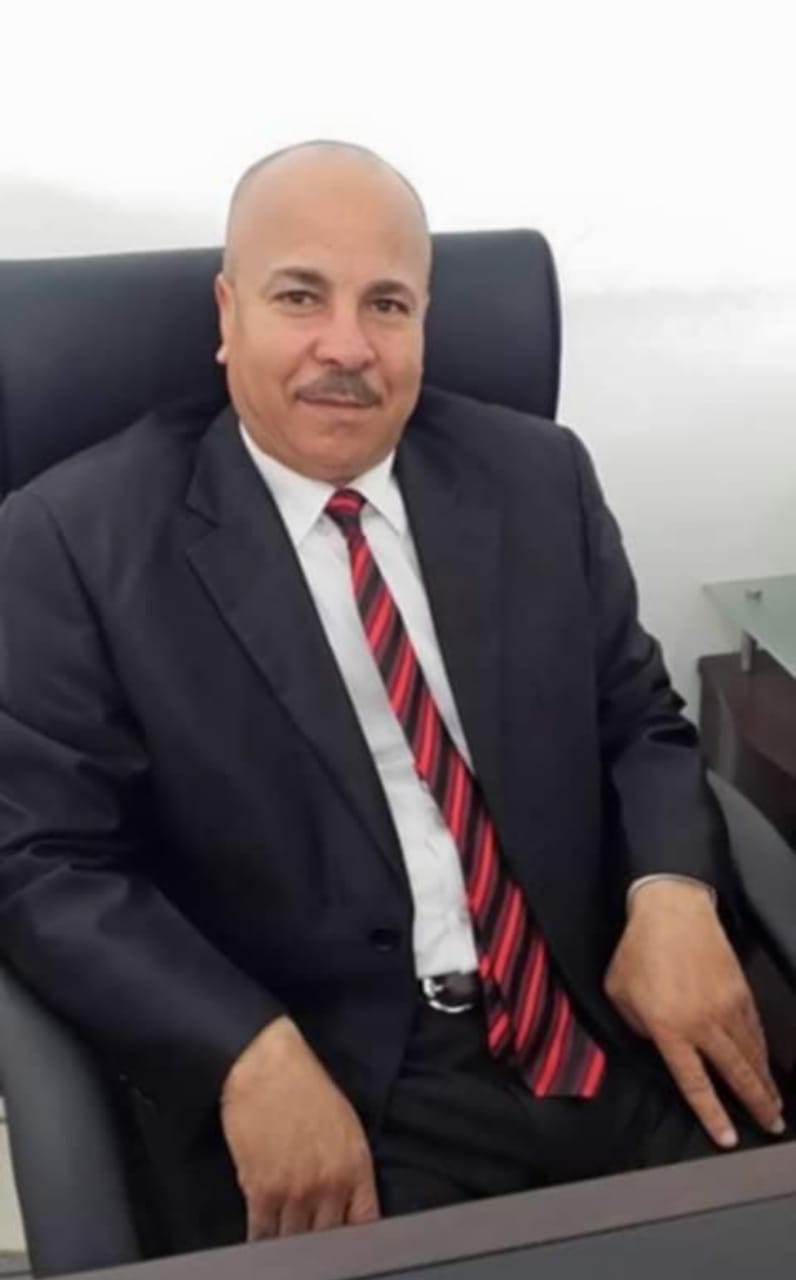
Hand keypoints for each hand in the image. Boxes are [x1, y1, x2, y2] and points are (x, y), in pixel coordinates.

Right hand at [221, 1016, 379, 1239]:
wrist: (266, 1067)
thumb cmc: (303, 1087)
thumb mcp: (345, 1124)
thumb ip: (350, 1168)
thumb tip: (349, 1202)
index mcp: (355, 1165)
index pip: (364, 1223)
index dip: (353, 1236)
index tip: (343, 1239)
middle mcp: (330, 1182)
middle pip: (328, 1237)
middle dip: (319, 1237)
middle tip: (309, 1235)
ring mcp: (296, 1190)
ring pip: (296, 1240)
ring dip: (290, 1239)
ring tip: (285, 1235)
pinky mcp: (262, 1191)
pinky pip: (263, 1233)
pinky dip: (262, 1237)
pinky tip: (263, 1232)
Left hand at [605, 879, 784, 1147]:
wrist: (672, 910)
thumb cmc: (638, 949)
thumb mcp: (619, 993)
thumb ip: (637, 1025)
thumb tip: (657, 1041)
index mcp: (670, 1029)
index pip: (695, 1083)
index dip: (712, 1114)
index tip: (728, 1137)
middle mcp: (703, 1023)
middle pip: (736, 1073)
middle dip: (756, 1104)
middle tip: (772, 1126)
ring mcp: (726, 1006)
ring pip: (751, 1053)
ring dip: (764, 1081)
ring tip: (774, 1103)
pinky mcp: (740, 989)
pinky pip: (754, 1028)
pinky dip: (762, 1048)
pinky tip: (765, 1060)